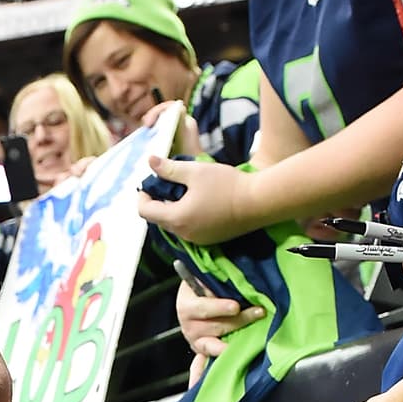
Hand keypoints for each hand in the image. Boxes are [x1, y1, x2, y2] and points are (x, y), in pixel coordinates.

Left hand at [138, 156, 257, 243]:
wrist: (259, 202)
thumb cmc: (226, 184)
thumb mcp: (194, 172)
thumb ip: (169, 169)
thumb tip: (150, 161)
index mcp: (176, 218)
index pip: (146, 211)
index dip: (143, 196)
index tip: (148, 183)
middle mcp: (184, 234)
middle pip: (159, 219)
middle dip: (158, 202)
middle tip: (166, 183)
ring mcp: (199, 239)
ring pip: (176, 225)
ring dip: (173, 210)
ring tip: (183, 191)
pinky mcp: (211, 240)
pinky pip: (190, 229)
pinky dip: (188, 217)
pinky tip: (198, 201)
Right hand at [176, 281, 265, 360]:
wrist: (193, 302)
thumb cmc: (201, 288)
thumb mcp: (203, 279)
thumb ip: (215, 280)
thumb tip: (236, 279)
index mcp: (186, 306)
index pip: (203, 308)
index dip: (219, 308)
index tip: (236, 307)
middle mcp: (189, 327)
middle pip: (216, 326)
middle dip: (240, 320)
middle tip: (259, 312)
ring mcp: (197, 342)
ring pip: (220, 342)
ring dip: (240, 336)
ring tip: (258, 329)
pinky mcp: (204, 353)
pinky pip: (217, 356)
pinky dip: (229, 354)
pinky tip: (243, 350)